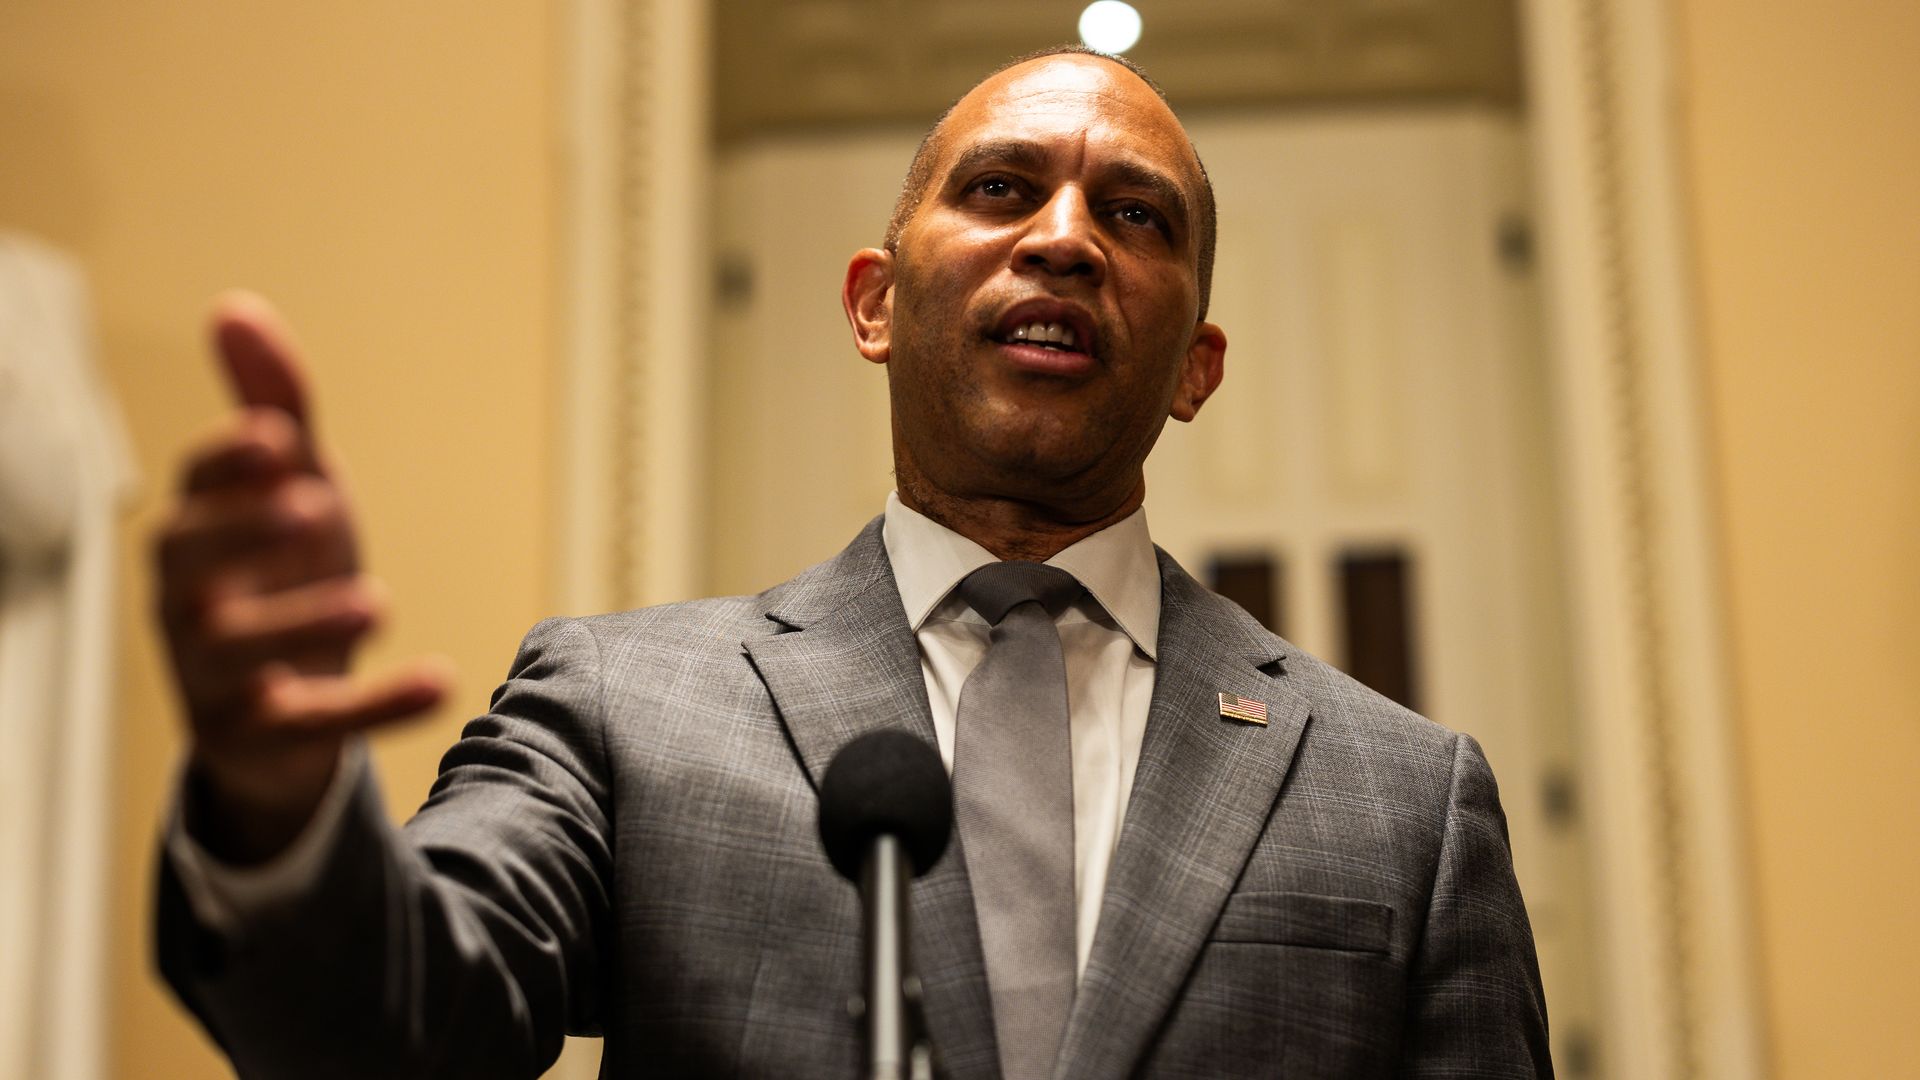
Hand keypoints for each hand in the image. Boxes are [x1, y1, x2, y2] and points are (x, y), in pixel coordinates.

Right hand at [154, 292, 448, 860]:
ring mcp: (215, 676)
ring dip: (306, 624)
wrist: (282, 710)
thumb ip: (274, 406)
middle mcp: (189, 601)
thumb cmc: (283, 577)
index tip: (276, 435)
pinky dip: (377, 708)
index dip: (228, 463)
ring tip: (376, 604)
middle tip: (313, 506)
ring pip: (241, 652)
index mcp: (199, 533)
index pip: (195, 488)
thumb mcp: (292, 490)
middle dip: (243, 532)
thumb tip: (235, 307)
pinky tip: (444, 682)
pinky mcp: (257, 740)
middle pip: (191, 564)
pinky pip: (311, 727)